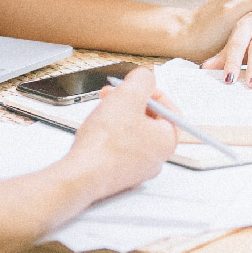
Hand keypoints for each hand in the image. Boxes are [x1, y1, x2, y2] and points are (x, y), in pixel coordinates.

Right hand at [69, 68, 176, 198]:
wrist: (82, 175)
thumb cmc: (106, 143)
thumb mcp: (128, 95)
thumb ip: (142, 79)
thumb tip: (146, 77)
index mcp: (167, 140)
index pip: (168, 109)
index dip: (150, 92)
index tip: (135, 86)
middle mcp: (156, 157)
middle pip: (148, 120)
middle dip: (130, 103)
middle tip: (114, 95)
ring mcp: (138, 168)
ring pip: (132, 134)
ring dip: (118, 117)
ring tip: (101, 111)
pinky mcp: (119, 174)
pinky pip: (119, 148)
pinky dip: (110, 136)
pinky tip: (96, 131)